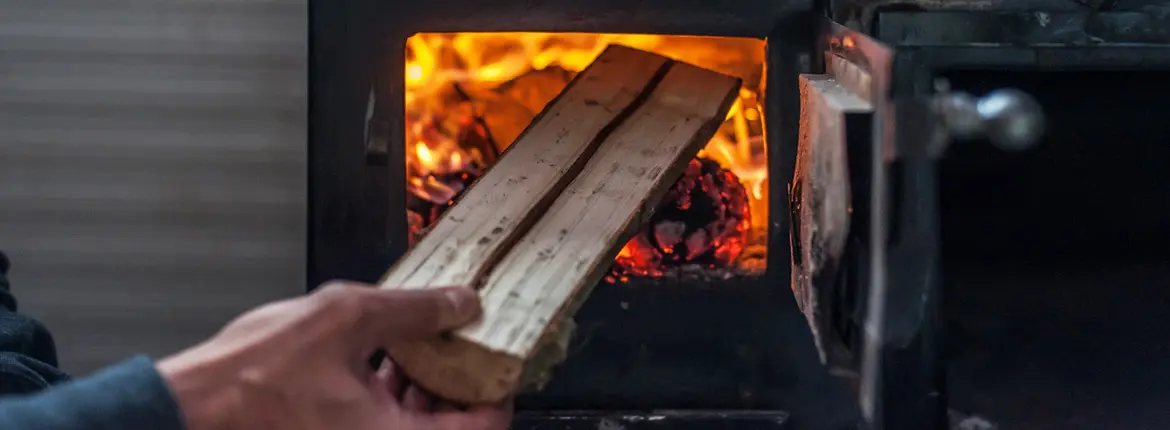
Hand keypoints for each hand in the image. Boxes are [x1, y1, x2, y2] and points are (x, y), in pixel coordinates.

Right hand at [157, 281, 511, 429]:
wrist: (188, 407)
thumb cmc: (252, 377)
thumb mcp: (345, 319)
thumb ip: (414, 310)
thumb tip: (462, 303)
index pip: (482, 429)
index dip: (498, 393)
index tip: (499, 362)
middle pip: (449, 428)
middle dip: (460, 384)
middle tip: (463, 345)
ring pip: (414, 427)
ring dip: (426, 389)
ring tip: (423, 344)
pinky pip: (380, 427)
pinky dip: (390, 398)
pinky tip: (382, 360)